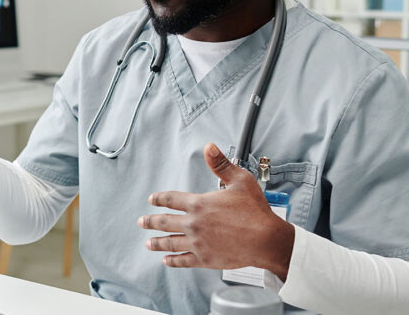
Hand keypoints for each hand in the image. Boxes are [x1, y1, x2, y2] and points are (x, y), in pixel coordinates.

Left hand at [138, 143, 294, 279]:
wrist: (267, 240)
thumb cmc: (256, 211)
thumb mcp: (240, 181)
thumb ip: (221, 164)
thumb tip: (209, 148)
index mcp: (199, 204)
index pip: (172, 199)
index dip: (160, 199)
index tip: (152, 199)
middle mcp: (194, 224)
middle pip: (165, 222)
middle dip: (150, 222)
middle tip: (141, 222)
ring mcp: (198, 243)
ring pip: (170, 242)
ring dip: (157, 242)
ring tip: (148, 243)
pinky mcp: (205, 259)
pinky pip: (183, 261)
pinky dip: (173, 260)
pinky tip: (167, 260)